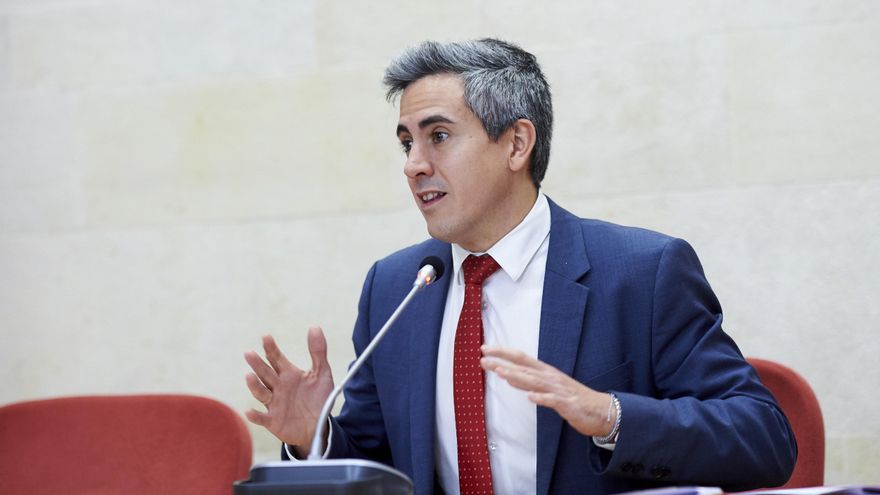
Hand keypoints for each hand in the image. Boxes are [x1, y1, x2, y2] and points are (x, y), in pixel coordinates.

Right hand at [244, 327, 334, 451]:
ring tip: (249, 376)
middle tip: (249, 353)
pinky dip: (255, 416)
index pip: (276, 358)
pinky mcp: (273, 421)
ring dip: (255, 386)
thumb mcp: (322, 373)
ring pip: (261, 393)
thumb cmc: (317, 398)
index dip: (271, 348)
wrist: (319, 424)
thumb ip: (318, 352)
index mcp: (288, 374)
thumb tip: (315, 327)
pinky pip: (262, 418)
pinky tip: (249, 411)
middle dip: (258, 364)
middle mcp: (278, 387)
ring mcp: (274, 404)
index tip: (266, 337)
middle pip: (265, 373)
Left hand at [480, 345, 614, 437]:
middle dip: (503, 363)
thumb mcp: (547, 388)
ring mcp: (559, 389)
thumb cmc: (573, 398)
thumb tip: (509, 376)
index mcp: (545, 372)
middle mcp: (550, 377)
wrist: (602, 410)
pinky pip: (553, 400)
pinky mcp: (568, 404)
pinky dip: (542, 398)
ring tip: (501, 373)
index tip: (485, 349)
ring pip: (535, 381)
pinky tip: (531, 398)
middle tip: (483, 359)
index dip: (503, 353)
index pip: (520, 358)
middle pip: (523, 368)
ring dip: (518, 377)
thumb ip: (528, 381)